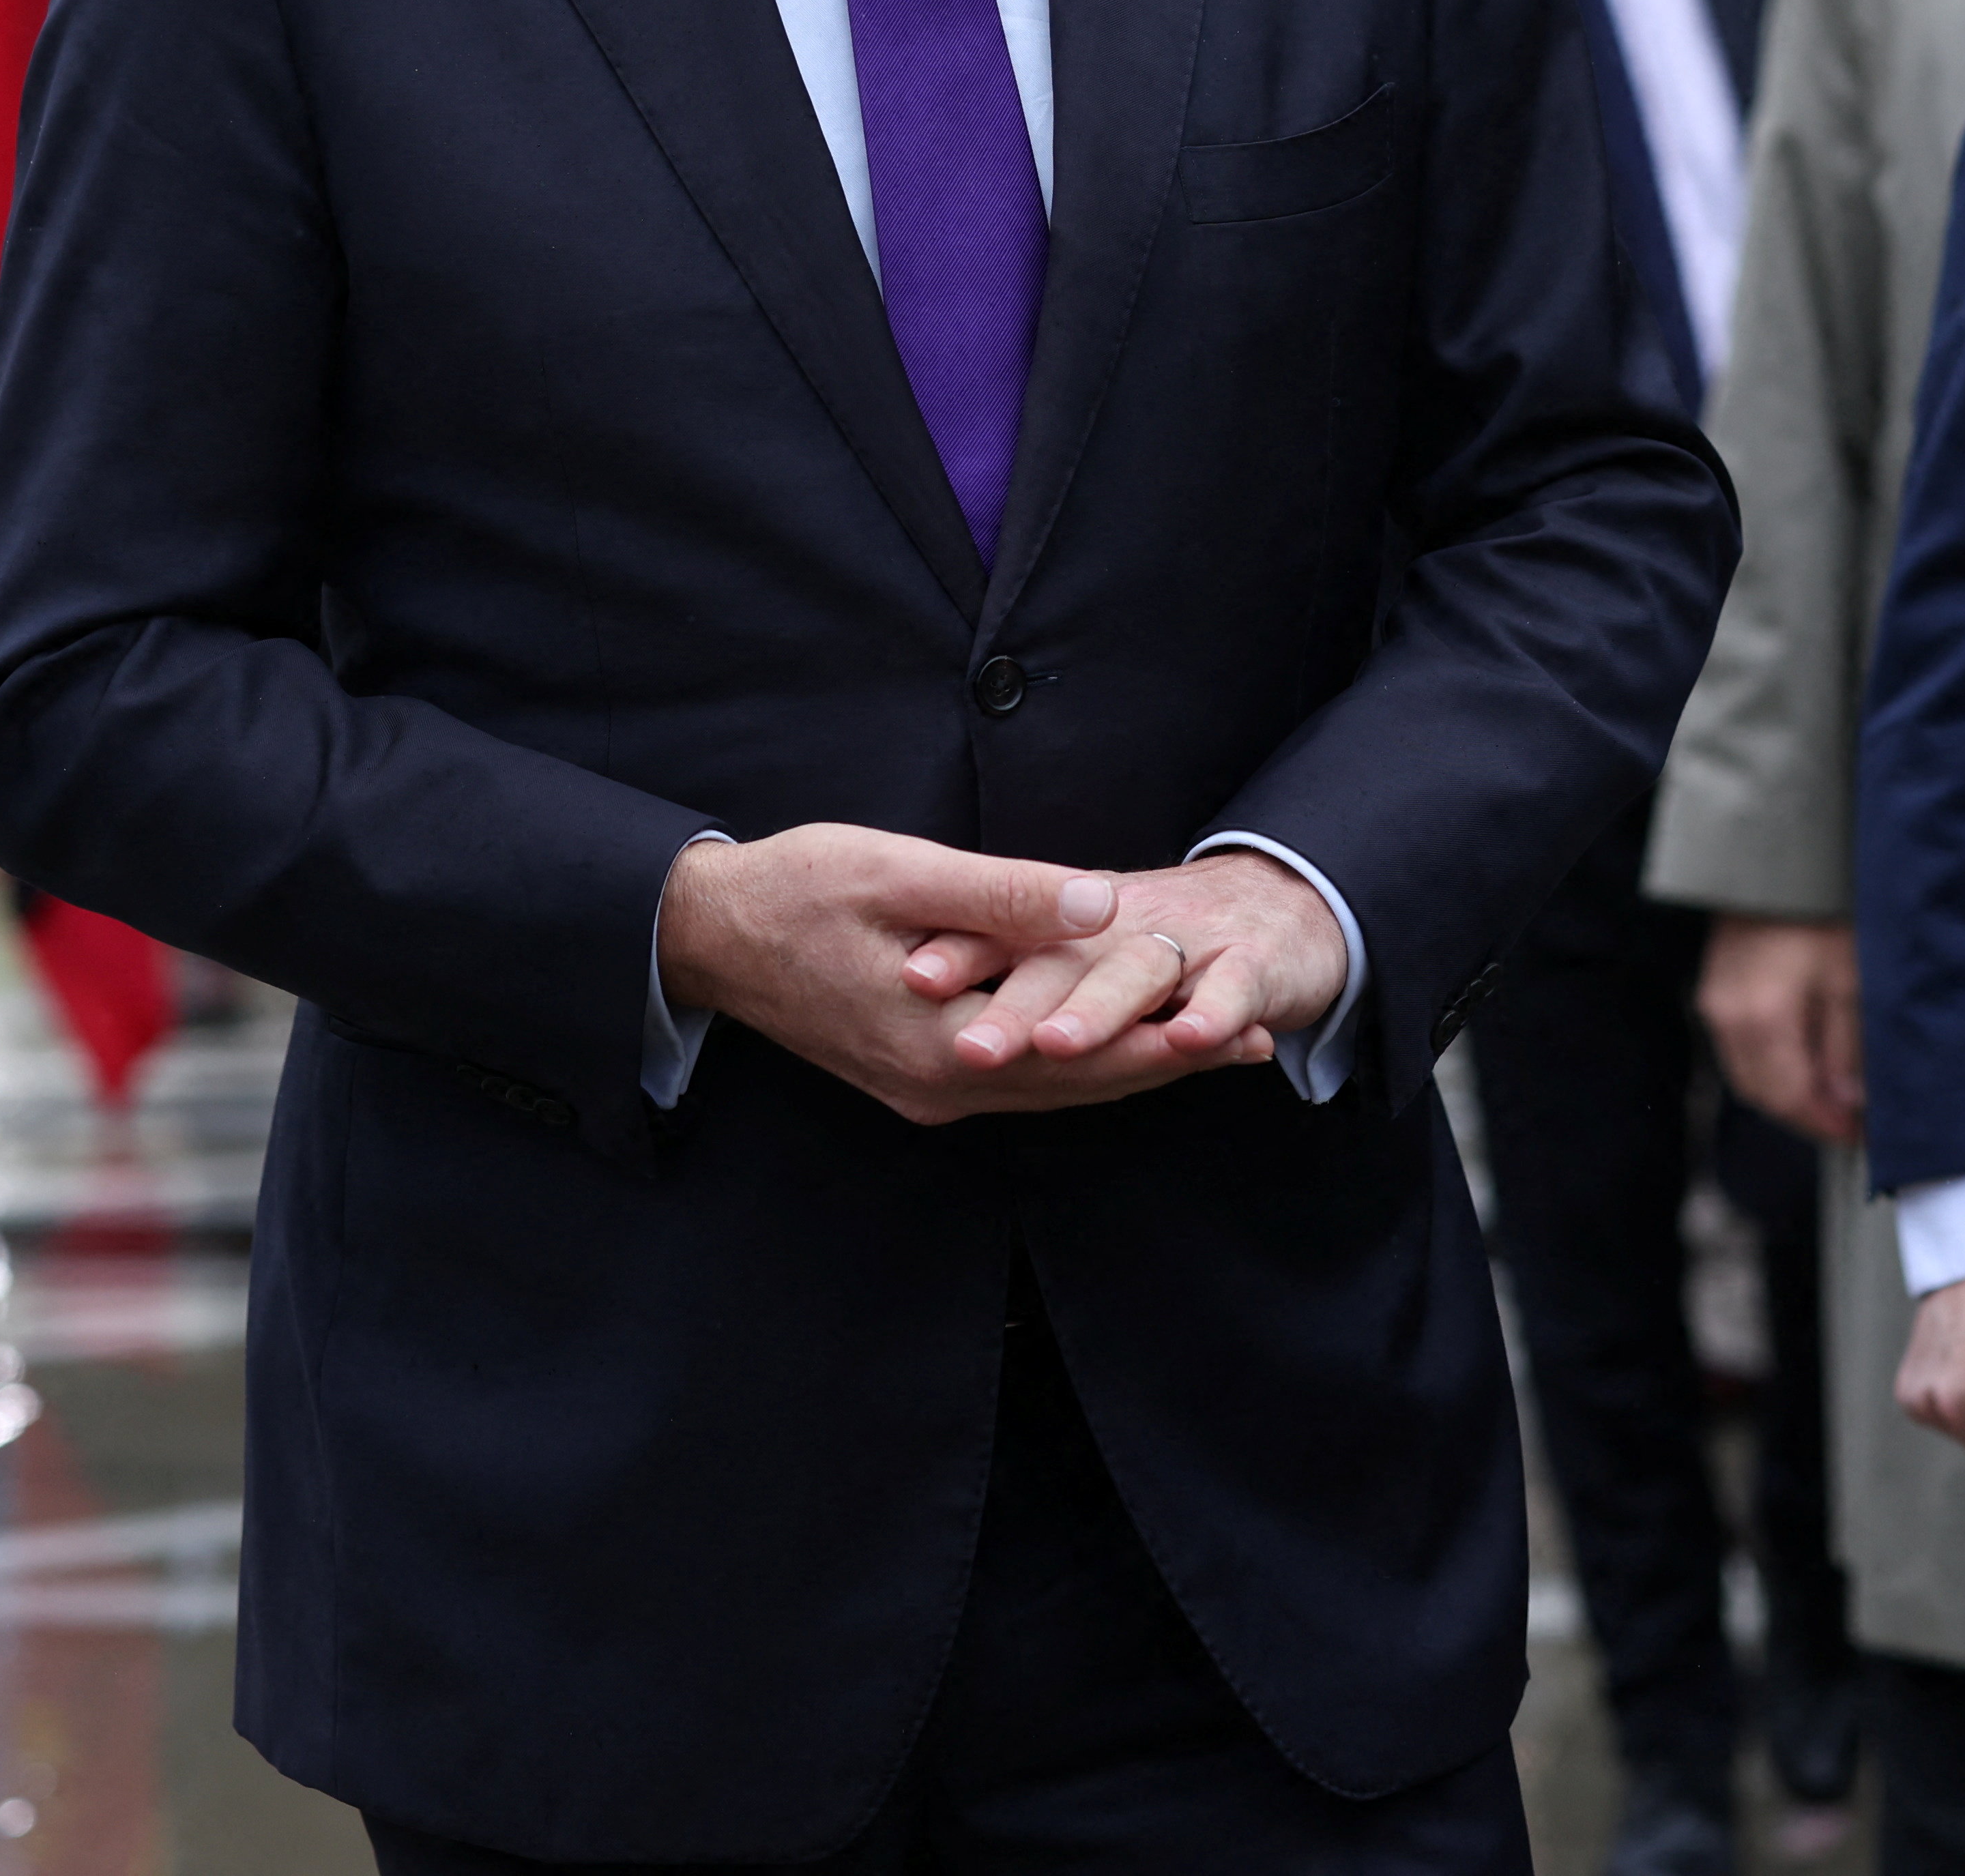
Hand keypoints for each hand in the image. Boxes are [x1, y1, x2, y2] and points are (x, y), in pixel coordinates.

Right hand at [664, 825, 1271, 1124]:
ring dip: (1130, 1067)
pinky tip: (1115, 1044)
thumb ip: (1003, 896)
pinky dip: (1076, 1065)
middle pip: (1078, 1084)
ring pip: (1052, 1089)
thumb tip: (1100, 905)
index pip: (1080, 1051)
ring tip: (1211, 1047)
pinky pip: (1019, 1080)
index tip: (1241, 1016)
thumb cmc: (797, 889)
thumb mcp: (901, 874)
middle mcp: (938, 1084)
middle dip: (1168, 1061)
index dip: (1166, 1034)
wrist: (708, 934)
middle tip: (1256, 1042)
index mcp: (940, 1041)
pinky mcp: (915, 1074)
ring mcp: (925, 1088)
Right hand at [1699, 914, 1864, 1141]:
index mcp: (1761, 1018)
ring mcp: (1714, 1003)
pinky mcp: (1715, 989)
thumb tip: (1849, 1100)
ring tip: (1832, 1088)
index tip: (1859, 1134)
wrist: (1781, 858)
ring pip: (1749, 1075)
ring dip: (1788, 1091)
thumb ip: (1848, 1048)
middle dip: (1807, 1114)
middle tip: (1850, 1118)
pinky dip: (1771, 1063)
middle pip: (1763, 1095)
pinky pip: (1740, 1048)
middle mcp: (1726, 1017)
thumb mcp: (1851, 979)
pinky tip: (1804, 1054)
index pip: (1790, 1099)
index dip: (1827, 1124)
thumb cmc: (1820, 908)